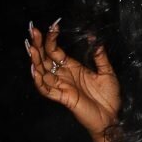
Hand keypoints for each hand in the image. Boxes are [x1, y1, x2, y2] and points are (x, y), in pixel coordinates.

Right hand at [25, 20, 120, 138]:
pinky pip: (46, 89)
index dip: (51, 38)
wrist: (111, 116)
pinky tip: (35, 69)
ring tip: (31, 47)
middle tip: (32, 30)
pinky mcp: (62, 97)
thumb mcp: (106, 72)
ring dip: (35, 60)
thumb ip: (99, 56)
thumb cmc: (108, 96)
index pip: (55, 51)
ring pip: (42, 72)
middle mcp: (63, 75)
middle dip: (37, 44)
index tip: (52, 25)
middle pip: (45, 58)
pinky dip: (38, 80)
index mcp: (71, 68)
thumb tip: (94, 38)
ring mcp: (61, 86)